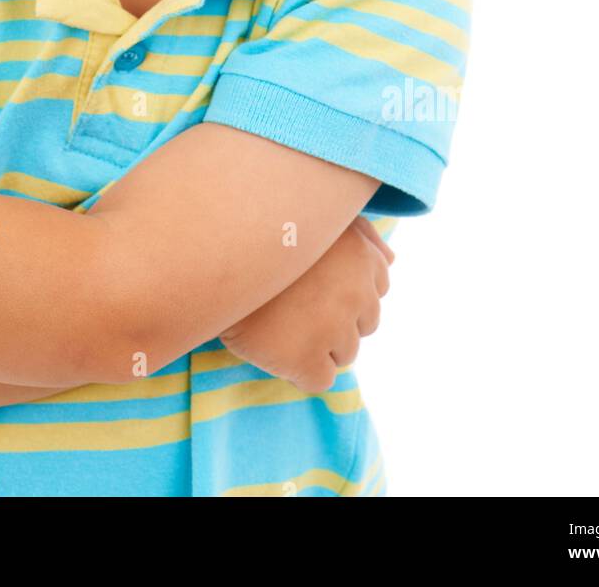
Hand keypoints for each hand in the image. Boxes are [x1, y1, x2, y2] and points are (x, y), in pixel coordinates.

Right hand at [217, 214, 394, 392]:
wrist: (208, 259)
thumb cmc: (262, 232)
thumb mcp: (317, 218)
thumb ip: (361, 235)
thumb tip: (390, 260)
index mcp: (361, 255)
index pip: (378, 287)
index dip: (344, 286)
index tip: (314, 280)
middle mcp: (357, 292)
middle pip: (365, 324)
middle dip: (336, 317)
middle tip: (296, 301)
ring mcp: (335, 330)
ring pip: (345, 353)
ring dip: (318, 342)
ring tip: (282, 319)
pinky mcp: (308, 362)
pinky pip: (320, 379)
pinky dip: (300, 369)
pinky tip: (276, 343)